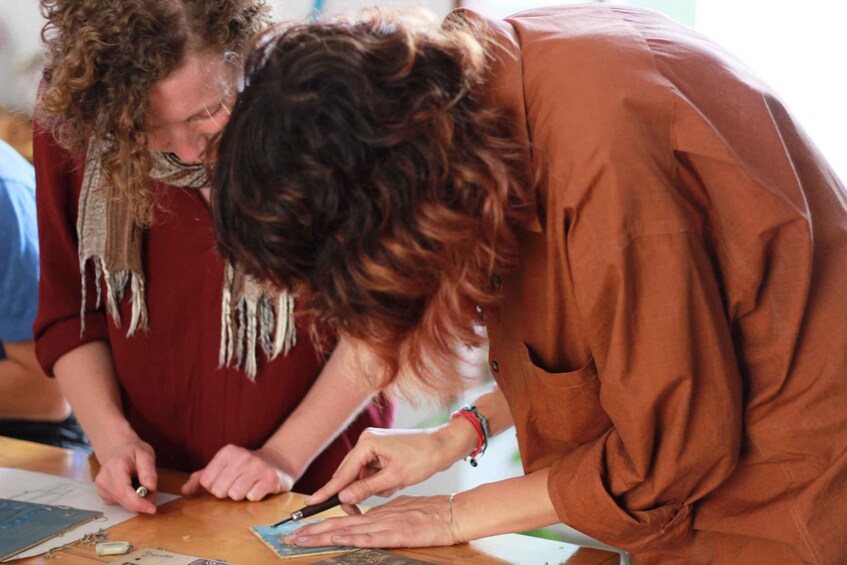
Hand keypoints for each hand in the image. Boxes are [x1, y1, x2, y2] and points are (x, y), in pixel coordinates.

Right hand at [94, 437, 157, 513]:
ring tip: (141, 483)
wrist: (117, 449)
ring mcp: (101, 489)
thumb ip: (149, 471)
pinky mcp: (103, 495)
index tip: (152, 509)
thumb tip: (150, 488)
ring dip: (137, 500)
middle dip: (142, 502)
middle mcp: (104, 480)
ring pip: (123, 504)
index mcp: (114, 467)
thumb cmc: (132, 451)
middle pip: (124, 501)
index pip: (123, 492)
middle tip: (153, 490)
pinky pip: (121, 503)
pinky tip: (131, 486)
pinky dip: (130, 498)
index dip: (138, 504)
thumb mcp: (146, 455)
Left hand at [181, 444, 294, 500]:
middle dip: (227, 492)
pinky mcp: (271, 479)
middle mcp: (242, 457)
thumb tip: (185, 491)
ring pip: (235, 495)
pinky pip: (252, 498)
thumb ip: (201, 477)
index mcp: (227, 452)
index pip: (206, 482)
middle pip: (219, 491)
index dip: (214, 486)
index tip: (225, 480)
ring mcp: (258, 467)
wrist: (277, 462)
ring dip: (241, 495)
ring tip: (248, 485)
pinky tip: (259, 487)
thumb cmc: (245, 467)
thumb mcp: (223, 466)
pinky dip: (254, 496)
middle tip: (237, 483)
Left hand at [283, 495, 456, 547]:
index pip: (343, 519)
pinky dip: (349, 536)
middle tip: (288, 537)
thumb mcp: (399, 510)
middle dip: (311, 531)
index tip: (301, 530)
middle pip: (337, 524)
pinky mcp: (395, 534)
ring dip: (320, 535)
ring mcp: (385, 525)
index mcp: (377, 512)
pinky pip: (367, 536)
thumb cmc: (429, 513)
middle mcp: (376, 517)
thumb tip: (359, 516)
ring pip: (347, 530)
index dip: (320, 525)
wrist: (451, 513)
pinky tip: (334, 538)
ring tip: (300, 540)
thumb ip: (379, 515)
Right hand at [307, 424, 475, 505]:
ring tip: (393, 485)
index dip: (329, 490)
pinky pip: (373, 474)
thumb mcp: (394, 478)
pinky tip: (396, 481)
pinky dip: (381, 483)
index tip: (313, 502)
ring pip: (362, 476)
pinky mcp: (382, 452)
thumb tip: (343, 497)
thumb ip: (366, 488)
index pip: (343, 472)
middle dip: (357, 492)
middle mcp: (367, 441)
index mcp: (367, 443)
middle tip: (354, 512)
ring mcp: (374, 446)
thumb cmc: (423, 457)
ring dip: (374, 488)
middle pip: (349, 474)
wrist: (444, 446)